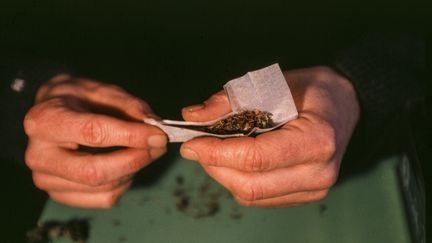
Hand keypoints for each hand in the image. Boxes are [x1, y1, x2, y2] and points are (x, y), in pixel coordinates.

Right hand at [24, 74, 166, 207]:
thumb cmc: (76, 99)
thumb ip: (128, 105)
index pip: (93, 133)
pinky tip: (125, 165)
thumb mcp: (100, 89)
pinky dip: (124, 183)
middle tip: (159, 146)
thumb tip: (154, 124)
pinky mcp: (60, 196)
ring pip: (104, 187)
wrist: (50, 114)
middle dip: (135, 160)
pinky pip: (104, 199)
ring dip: (134, 170)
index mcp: (45, 121)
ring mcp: (47, 180)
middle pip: (95, 171)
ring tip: (143, 150)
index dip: (131, 136)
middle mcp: (39, 155)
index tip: (159, 135)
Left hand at [180, 66, 359, 206]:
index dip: (216, 152)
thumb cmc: (310, 91)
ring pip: (251, 196)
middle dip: (214, 166)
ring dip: (223, 175)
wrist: (344, 105)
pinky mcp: (305, 196)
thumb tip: (192, 115)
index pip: (255, 158)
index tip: (190, 144)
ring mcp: (314, 190)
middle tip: (196, 146)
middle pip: (250, 185)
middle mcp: (319, 173)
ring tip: (213, 151)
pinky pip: (260, 199)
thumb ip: (231, 99)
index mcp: (317, 140)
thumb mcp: (272, 83)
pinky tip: (233, 162)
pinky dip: (237, 181)